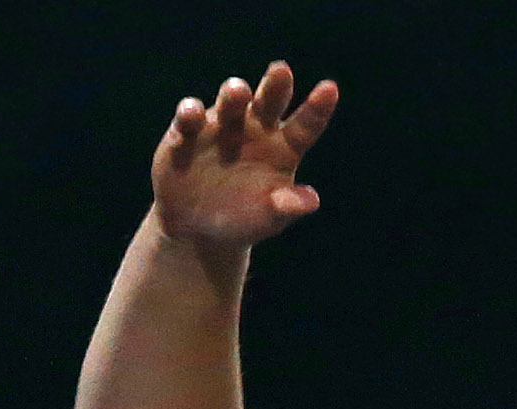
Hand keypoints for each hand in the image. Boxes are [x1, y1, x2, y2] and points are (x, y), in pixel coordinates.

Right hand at [151, 62, 337, 251]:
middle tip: (281, 71)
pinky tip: (192, 115)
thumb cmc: (241, 221)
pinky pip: (189, 116)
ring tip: (238, 93)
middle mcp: (255, 128)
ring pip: (231, 101)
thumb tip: (311, 201)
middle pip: (270, 99)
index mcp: (283, 147)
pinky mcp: (186, 132)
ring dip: (234, 93)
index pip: (305, 124)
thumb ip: (286, 207)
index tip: (330, 89)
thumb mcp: (267, 220)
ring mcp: (222, 126)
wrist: (197, 229)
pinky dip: (190, 113)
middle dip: (275, 84)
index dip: (317, 107)